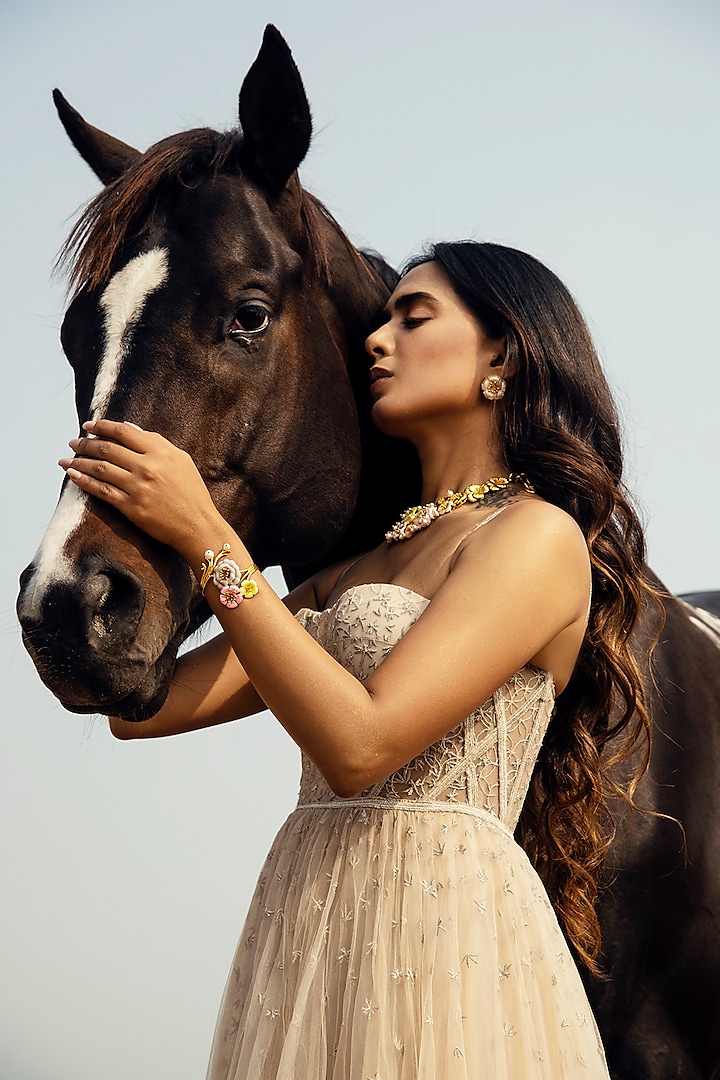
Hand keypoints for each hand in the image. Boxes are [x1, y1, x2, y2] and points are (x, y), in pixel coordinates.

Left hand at [59, 419, 224, 554]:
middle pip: (107, 449)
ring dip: (79, 462)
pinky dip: (84, 481)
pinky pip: (102, 490)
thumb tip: (130, 428)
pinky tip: (73, 475)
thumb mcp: (181, 461)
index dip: (102, 426)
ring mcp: (138, 487)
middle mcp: (148, 466)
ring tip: (66, 459)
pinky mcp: (131, 507)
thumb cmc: (192, 494)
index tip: (88, 426)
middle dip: (85, 444)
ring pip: (100, 468)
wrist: (198, 525)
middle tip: (72, 443)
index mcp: (160, 451)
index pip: (123, 432)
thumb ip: (156, 443)